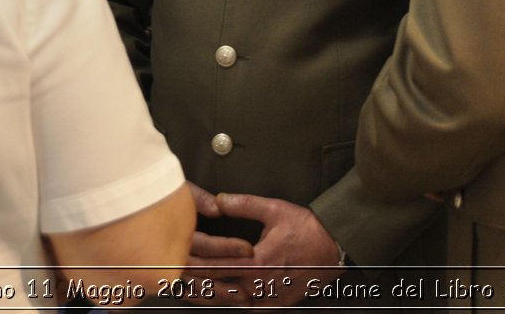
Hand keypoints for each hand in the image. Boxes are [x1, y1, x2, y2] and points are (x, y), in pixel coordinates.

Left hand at [187, 192, 343, 308]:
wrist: (335, 249)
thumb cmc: (309, 230)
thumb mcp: (276, 210)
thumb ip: (244, 205)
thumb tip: (219, 200)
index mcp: (257, 261)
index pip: (214, 266)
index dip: (191, 264)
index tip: (174, 258)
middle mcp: (259, 284)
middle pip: (214, 287)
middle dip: (190, 281)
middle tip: (169, 275)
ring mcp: (266, 298)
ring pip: (226, 301)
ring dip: (203, 294)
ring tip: (184, 288)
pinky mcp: (272, 304)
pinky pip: (243, 306)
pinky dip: (225, 301)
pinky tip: (215, 296)